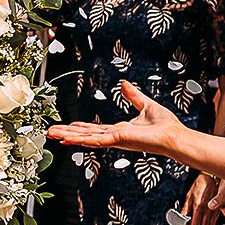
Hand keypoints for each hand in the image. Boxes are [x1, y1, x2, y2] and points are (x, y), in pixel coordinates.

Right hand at [48, 80, 181, 154]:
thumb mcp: (146, 105)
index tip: (66, 127)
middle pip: (85, 134)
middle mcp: (114, 136)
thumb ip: (133, 96)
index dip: (79, 128)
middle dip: (67, 133)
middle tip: (50, 132)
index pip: (94, 129)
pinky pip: (96, 140)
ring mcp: (114, 140)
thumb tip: (124, 83)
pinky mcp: (118, 140)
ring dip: (68, 136)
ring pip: (86, 138)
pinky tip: (69, 139)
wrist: (175, 136)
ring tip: (51, 135)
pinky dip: (81, 140)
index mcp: (119, 129)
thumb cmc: (165, 125)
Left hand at [184, 171, 220, 224]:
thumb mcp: (189, 193)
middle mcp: (207, 208)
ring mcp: (214, 208)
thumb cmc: (201, 183)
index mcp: (199, 205)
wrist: (212, 176)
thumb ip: (186, 206)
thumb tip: (183, 216)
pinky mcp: (219, 208)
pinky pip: (215, 220)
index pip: (195, 222)